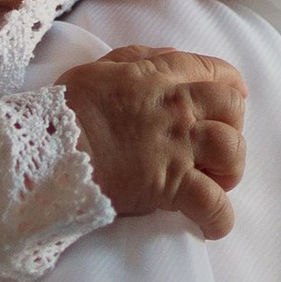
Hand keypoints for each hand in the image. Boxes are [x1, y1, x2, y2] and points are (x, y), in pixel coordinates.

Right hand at [62, 49, 245, 239]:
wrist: (47, 150)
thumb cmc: (64, 110)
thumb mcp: (100, 68)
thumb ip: (138, 59)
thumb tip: (170, 57)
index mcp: (159, 76)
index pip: (215, 72)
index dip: (229, 86)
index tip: (228, 101)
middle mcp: (176, 109)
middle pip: (233, 109)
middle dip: (232, 126)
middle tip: (215, 144)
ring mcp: (177, 148)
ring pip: (233, 151)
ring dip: (229, 169)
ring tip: (215, 181)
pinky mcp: (170, 186)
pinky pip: (213, 204)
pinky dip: (219, 218)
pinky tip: (212, 224)